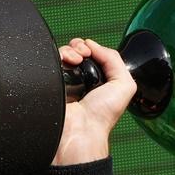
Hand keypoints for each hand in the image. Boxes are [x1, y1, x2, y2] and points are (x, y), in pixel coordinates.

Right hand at [54, 38, 136, 164]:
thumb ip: (115, 60)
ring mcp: (63, 82)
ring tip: (74, 59)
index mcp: (98, 81)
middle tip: (83, 55)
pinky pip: (50, 63)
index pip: (92, 55)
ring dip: (69, 50)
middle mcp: (80, 81)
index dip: (92, 48)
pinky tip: (65, 62)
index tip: (92, 52)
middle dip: (79, 47)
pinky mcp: (50, 84)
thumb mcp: (124, 85)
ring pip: (62, 54)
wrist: (81, 129)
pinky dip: (57, 56)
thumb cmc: (102, 115)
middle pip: (75, 51)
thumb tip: (93, 45)